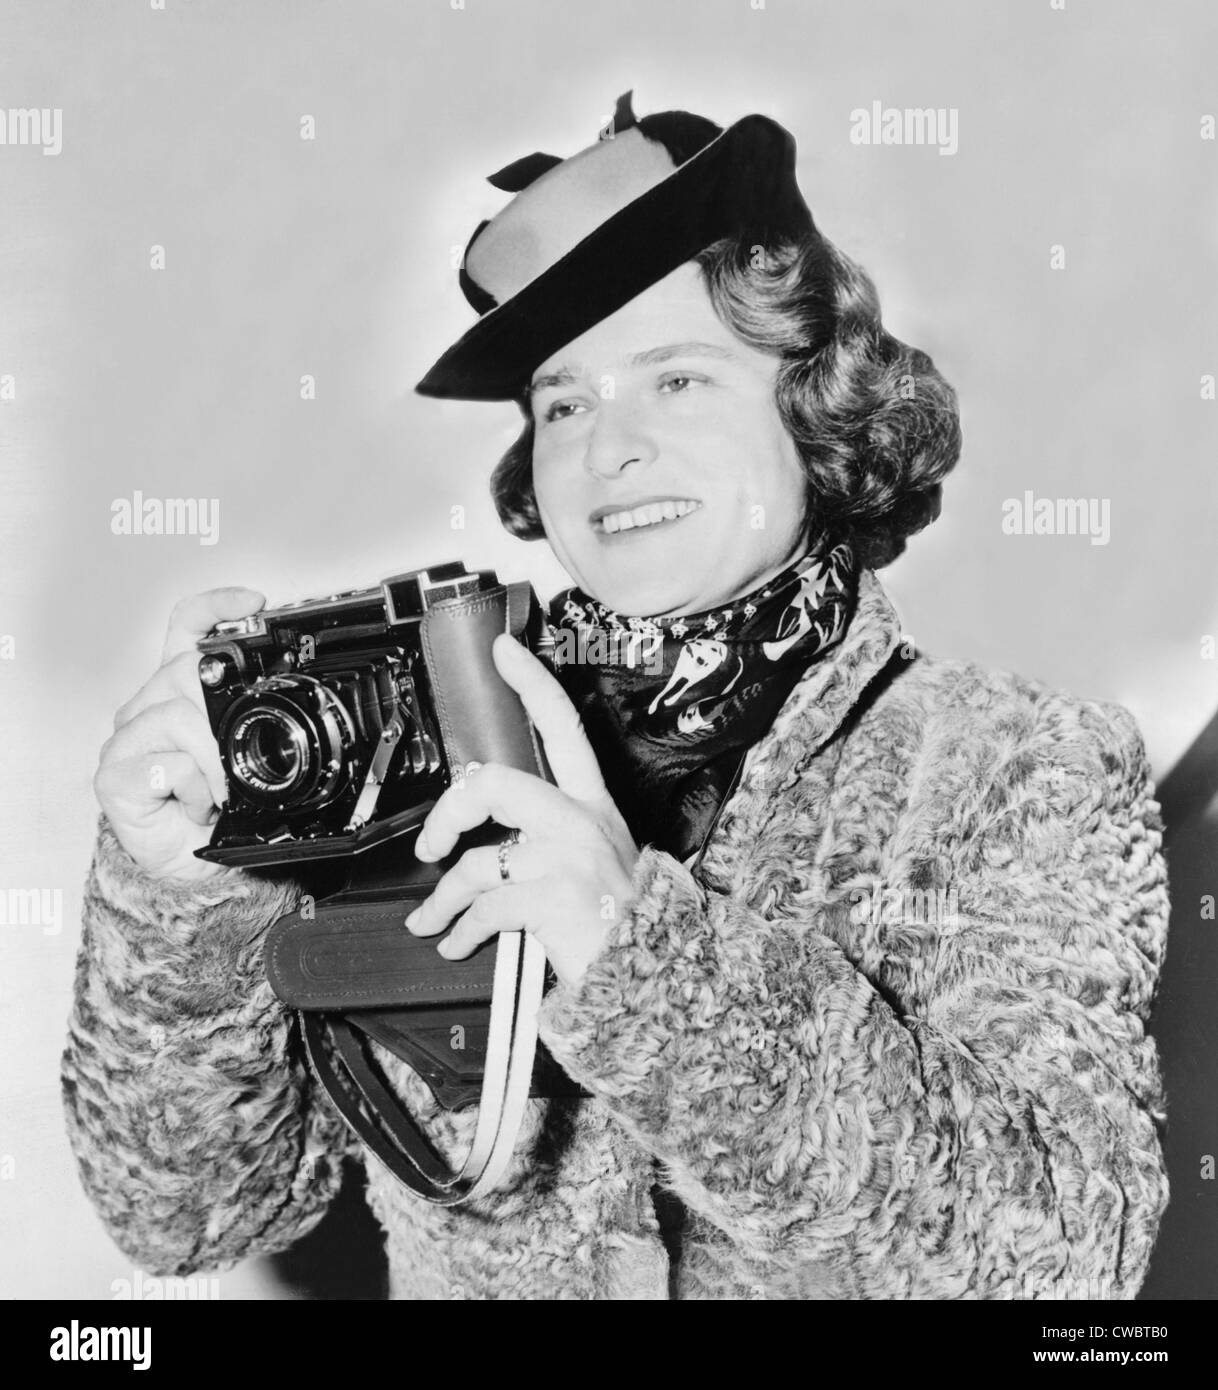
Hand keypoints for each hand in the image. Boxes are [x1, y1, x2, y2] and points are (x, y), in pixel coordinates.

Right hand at [94, 586, 265, 882]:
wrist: (192, 866)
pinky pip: (167, 764)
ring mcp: (125, 740)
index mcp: (176, 691)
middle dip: (224, 711)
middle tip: (238, 751)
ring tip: (219, 788)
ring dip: (214, 760)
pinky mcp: (113, 775)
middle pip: (186, 670)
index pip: (185, 628)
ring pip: (178, 716)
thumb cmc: (216, 809)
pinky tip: (196, 802)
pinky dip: (194, 788)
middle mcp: (147, 707)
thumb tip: (284, 688)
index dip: (216, 606)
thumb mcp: (244, 754)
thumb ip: (249, 716)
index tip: (254, 603)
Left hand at [405, 633, 639, 988]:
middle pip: (494, 783)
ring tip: (433, 918)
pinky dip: (457, 930)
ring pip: (476, 860)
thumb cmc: (621, 919)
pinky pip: (482, 908)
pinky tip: (455, 942)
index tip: (502, 651)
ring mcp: (568, 857)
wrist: (656, 975)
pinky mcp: (553, 898)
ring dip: (443, 899)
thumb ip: (551, 834)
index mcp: (592, 804)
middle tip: (431, 845)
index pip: (563, 727)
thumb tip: (489, 837)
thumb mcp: (599, 857)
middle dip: (447, 814)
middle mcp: (582, 821)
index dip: (531, 682)